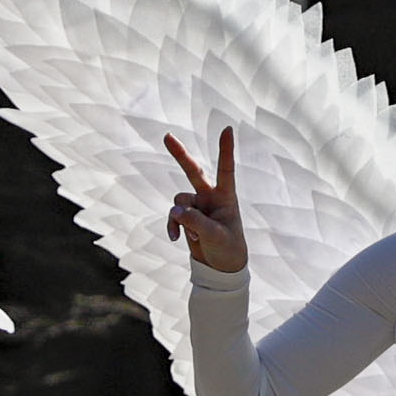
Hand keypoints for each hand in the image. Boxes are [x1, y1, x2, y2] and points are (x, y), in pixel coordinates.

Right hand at [163, 127, 248, 271]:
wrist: (221, 266)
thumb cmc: (227, 248)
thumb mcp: (215, 236)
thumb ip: (196, 222)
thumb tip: (176, 211)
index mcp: (226, 197)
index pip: (226, 169)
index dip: (226, 149)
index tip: (228, 129)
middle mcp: (210, 196)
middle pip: (193, 172)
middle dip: (180, 155)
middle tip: (167, 136)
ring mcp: (197, 205)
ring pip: (179, 202)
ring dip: (182, 220)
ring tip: (194, 236)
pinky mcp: (186, 216)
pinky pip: (174, 215)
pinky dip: (173, 225)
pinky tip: (176, 238)